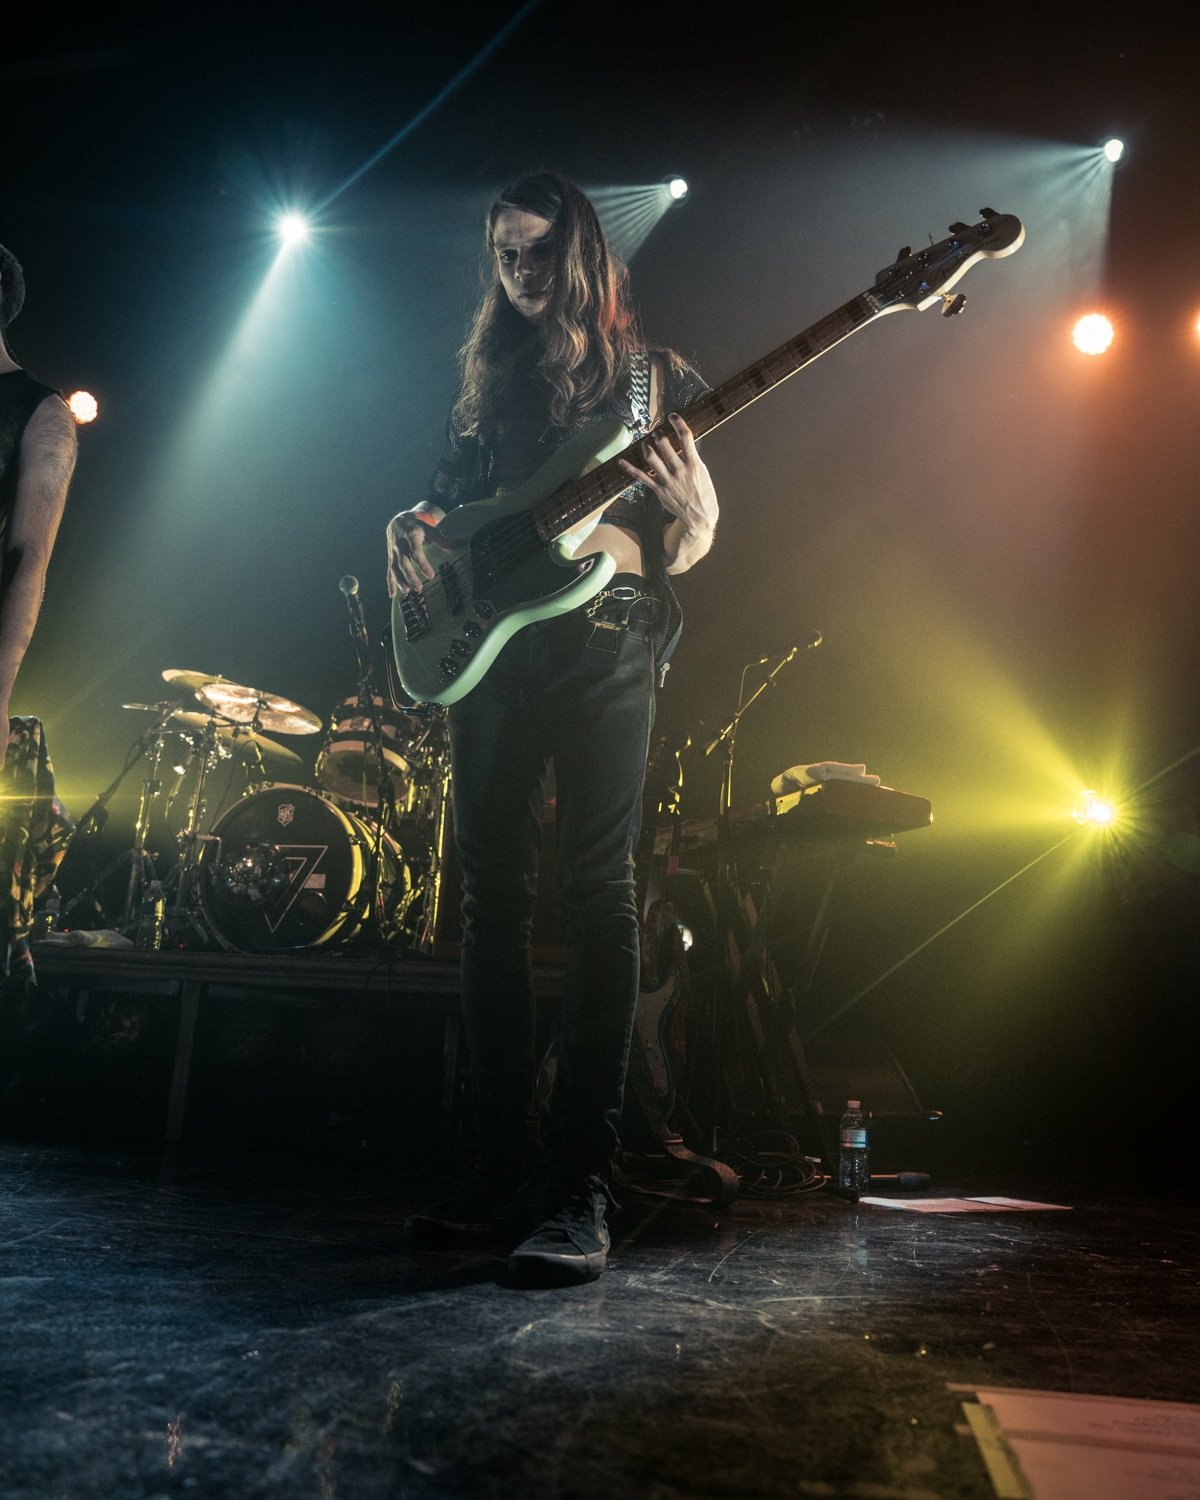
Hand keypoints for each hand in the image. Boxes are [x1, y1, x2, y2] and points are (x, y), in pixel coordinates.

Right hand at [386, 508, 440, 596]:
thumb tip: (457, 543)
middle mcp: (399, 545)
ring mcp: (393, 552)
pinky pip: (389, 571)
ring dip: (400, 581)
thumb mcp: (428, 529)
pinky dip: (390, 583)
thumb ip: (440, 538)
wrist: (398, 521)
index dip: (423, 564)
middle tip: (419, 587)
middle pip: (403, 562)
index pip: (416, 552)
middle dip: (410, 576)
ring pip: (394, 568)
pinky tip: (393, 594)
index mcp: (411, 536)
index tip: (431, 576)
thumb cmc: (417, 527)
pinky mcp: (390, 558)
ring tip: (408, 591)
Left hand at [618, 412, 717, 539]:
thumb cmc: (702, 492)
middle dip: (658, 435)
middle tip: (657, 432)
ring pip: (651, 457)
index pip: (685, 436)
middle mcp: (679, 470)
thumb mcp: (702, 471)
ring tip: (646, 442)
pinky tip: (621, 461)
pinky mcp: (659, 489)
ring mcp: (667, 480)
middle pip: (664, 444)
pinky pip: (641, 477)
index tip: (672, 416)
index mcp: (693, 463)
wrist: (700, 515)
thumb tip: (682, 443)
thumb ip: (691, 457)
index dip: (678, 422)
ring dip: (646, 446)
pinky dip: (629, 468)